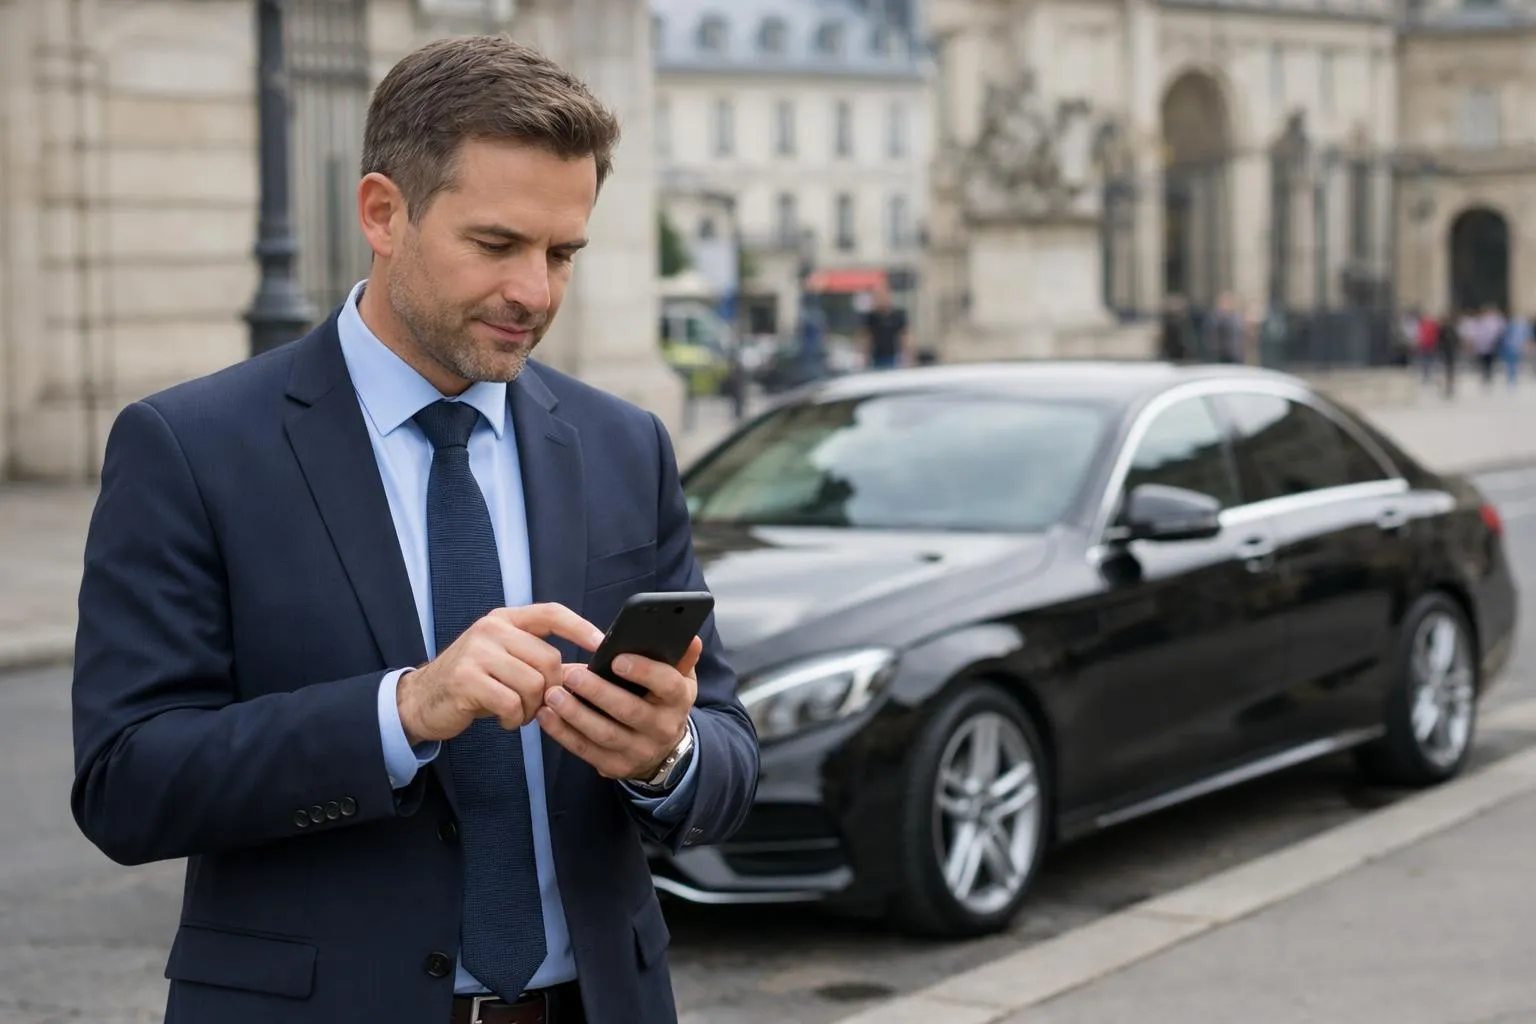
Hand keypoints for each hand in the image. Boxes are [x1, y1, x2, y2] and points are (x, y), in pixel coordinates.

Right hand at [396, 603, 603, 745]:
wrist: (421, 700)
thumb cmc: (473, 682)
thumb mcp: (505, 661)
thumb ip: (539, 660)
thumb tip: (587, 671)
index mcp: (505, 619)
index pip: (551, 613)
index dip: (580, 628)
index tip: (602, 644)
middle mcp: (491, 629)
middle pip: (549, 659)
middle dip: (552, 690)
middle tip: (538, 705)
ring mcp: (477, 652)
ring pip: (533, 683)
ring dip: (532, 708)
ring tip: (518, 713)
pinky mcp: (466, 679)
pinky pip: (511, 703)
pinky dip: (514, 719)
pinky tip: (504, 720)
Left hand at [535, 636, 702, 781]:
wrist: (662, 748)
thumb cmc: (663, 700)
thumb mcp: (679, 679)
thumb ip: (680, 657)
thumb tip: (690, 636)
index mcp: (678, 700)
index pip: (667, 684)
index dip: (643, 671)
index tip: (616, 658)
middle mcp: (663, 729)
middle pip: (630, 711)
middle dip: (598, 692)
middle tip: (571, 674)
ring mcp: (639, 751)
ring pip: (605, 734)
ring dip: (575, 714)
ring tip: (553, 694)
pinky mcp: (615, 767)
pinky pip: (586, 751)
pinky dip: (563, 733)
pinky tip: (546, 716)